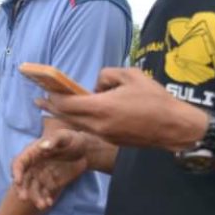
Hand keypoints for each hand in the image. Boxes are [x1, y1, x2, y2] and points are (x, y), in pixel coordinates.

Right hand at [11, 129, 88, 208]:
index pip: (19, 163)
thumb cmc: (72, 139)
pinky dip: (45, 199)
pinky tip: (49, 203)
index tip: (17, 181)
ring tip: (42, 205)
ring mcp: (41, 176)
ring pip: (33, 189)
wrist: (84, 150)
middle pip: (22, 179)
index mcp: (32, 153)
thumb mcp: (64, 136)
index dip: (16, 172)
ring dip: (35, 198)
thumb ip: (53, 140)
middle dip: (22, 189)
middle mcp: (33, 166)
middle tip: (24, 198)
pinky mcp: (50, 184)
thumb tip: (43, 146)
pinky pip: (44, 194)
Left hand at [38, 68, 205, 150]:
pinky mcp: (111, 139)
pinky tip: (78, 114)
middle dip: (52, 107)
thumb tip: (96, 86)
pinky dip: (79, 121)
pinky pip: (89, 128)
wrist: (175, 127)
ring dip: (64, 115)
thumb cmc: (155, 99)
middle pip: (67, 116)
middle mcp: (98, 124)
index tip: (45, 90)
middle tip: (39, 101)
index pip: (68, 103)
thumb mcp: (131, 76)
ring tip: (52, 107)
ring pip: (77, 124)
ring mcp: (104, 134)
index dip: (54, 97)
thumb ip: (107, 75)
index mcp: (101, 107)